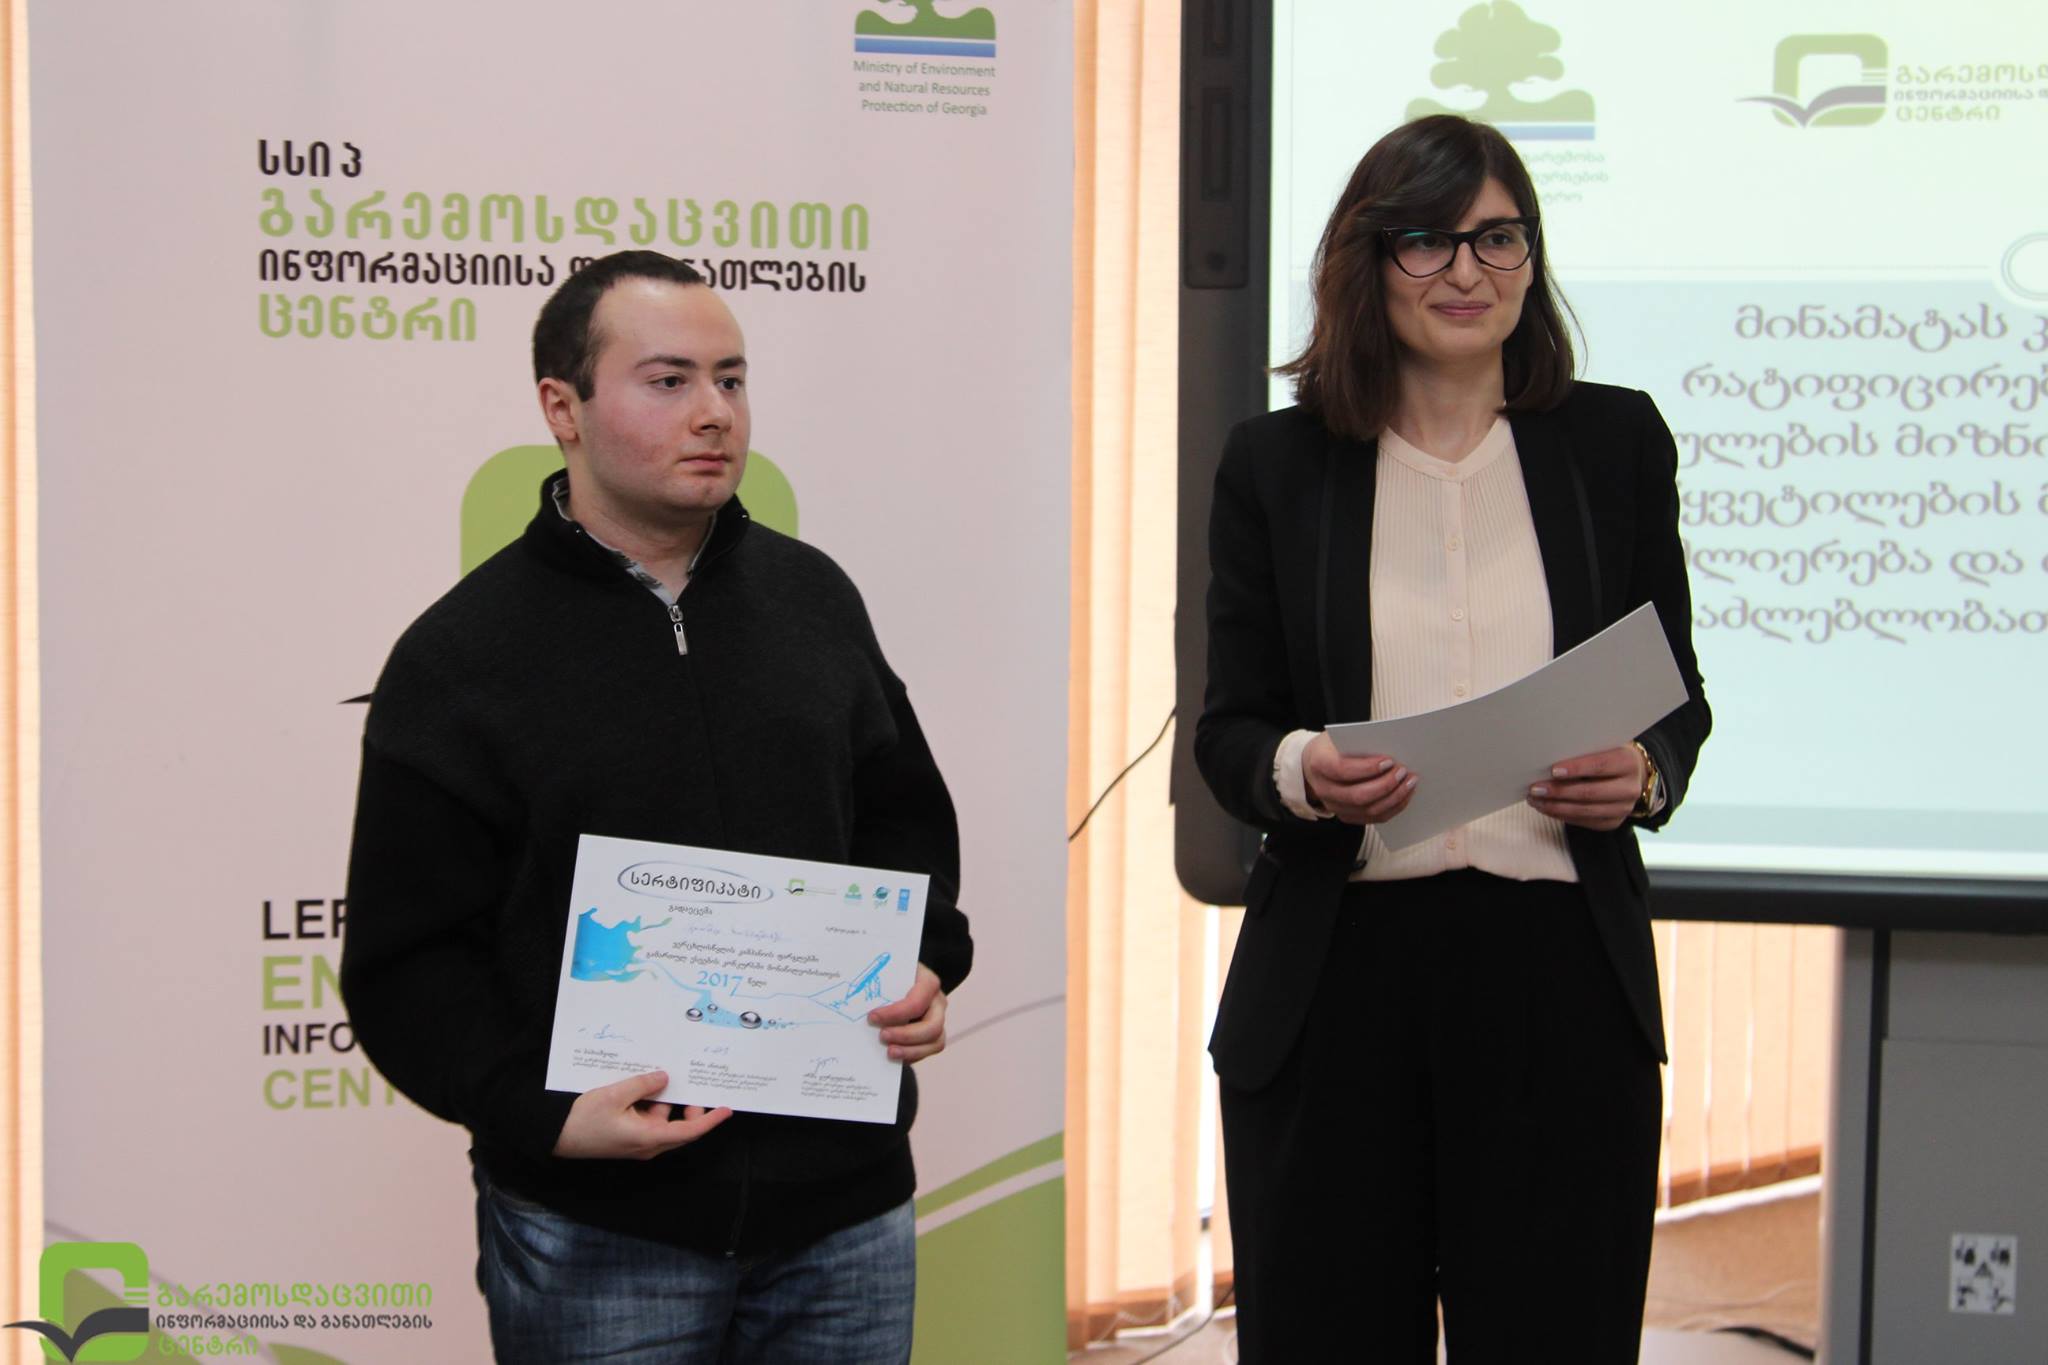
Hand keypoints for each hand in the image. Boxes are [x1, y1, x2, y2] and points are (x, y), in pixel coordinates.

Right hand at [552, 1070, 731, 1159]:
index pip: (689, 1131)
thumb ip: (643, 1085)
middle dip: (690, 1106)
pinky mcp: (628, 1136)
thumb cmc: (583, 1120)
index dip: (710, 1120)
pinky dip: (652, 1104)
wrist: (556, 1136)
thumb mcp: (615, 1094)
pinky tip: (645, 1085)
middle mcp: (647, 1144)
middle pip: (680, 1127)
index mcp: (648, 1138)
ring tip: (666, 1076)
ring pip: (664, 1120)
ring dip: (667, 1101)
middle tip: (693, 1083)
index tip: (726, 1109)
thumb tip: (666, 1078)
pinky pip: (648, 1120)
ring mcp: (637, 1142)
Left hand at [867, 964, 947, 1062]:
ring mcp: (938, 1020)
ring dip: (911, 1050)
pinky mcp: (933, 1035)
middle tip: (882, 1036)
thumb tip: (854, 1002)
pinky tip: (896, 1055)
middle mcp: (938, 1002)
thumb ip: (876, 984)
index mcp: (928, 982)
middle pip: (933, 1026)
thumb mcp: (886, 973)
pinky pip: (929, 1050)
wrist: (901, 979)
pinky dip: (912, 1055)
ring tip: (889, 1052)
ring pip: (935, 1042)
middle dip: (906, 1035)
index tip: (872, 1017)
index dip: (896, 1013)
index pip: (917, 1001)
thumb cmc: (891, 975)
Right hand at [1302, 732, 1417, 825]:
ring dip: (1394, 797)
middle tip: (1403, 772)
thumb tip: (1395, 747)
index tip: (1389, 760)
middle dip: (1385, 785)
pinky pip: (1374, 818)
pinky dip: (1393, 807)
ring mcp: (1334, 806)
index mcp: (1319, 764)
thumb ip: (1362, 741)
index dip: (1367, 768)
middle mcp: (1323, 789)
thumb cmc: (1333, 746)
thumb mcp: (1341, 737)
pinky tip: (1405, 794)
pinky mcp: (1347, 815)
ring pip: (1368, 810)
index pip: (1342, 770)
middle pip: (1357, 795)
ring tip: (1410, 782)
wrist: (1314, 763)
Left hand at [1527, 745, 1643, 831]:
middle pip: (1590, 792)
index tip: (1553, 770)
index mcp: (1628, 762)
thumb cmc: (1607, 754)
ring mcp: (1623, 808)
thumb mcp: (1601, 746)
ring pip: (1585, 811)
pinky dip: (1561, 815)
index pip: (1600, 766)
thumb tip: (1547, 760)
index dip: (1576, 768)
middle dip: (1559, 792)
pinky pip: (1583, 822)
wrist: (1630, 773)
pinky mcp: (1613, 822)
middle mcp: (1630, 788)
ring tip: (1534, 800)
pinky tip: (1545, 808)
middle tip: (1535, 788)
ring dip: (1555, 806)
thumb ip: (1582, 751)